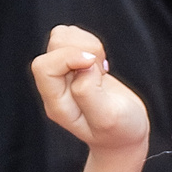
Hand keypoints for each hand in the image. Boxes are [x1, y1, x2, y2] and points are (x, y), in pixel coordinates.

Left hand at [32, 26, 148, 152]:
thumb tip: (82, 65)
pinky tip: (100, 62)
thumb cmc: (119, 131)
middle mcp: (55, 88)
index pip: (44, 67)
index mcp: (56, 104)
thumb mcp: (107, 118)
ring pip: (62, 37)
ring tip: (101, 65)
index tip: (95, 65)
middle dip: (81, 47)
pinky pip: (73, 37)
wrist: (126, 134)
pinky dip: (89, 42)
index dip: (69, 57)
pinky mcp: (74, 64)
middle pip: (53, 47)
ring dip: (86, 43)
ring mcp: (63, 74)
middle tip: (100, 66)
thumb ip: (89, 92)